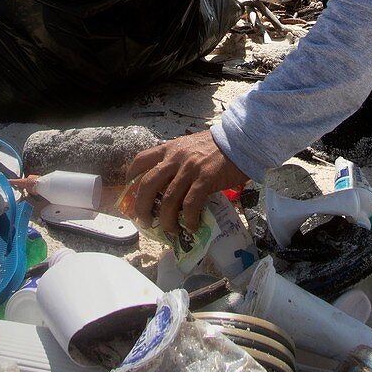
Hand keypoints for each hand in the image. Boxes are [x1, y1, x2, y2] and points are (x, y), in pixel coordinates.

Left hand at [125, 130, 247, 234]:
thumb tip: (168, 187)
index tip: (131, 192)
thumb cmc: (216, 147)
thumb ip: (177, 161)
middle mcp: (175, 158)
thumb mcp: (189, 147)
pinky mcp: (205, 179)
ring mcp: (189, 169)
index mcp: (169, 149)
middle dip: (142, 207)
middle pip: (148, 185)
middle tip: (145, 221)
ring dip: (166, 220)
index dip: (131, 178)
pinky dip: (188, 219)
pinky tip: (191, 226)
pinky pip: (190, 204)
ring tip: (171, 230)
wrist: (240, 141)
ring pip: (168, 199)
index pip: (141, 160)